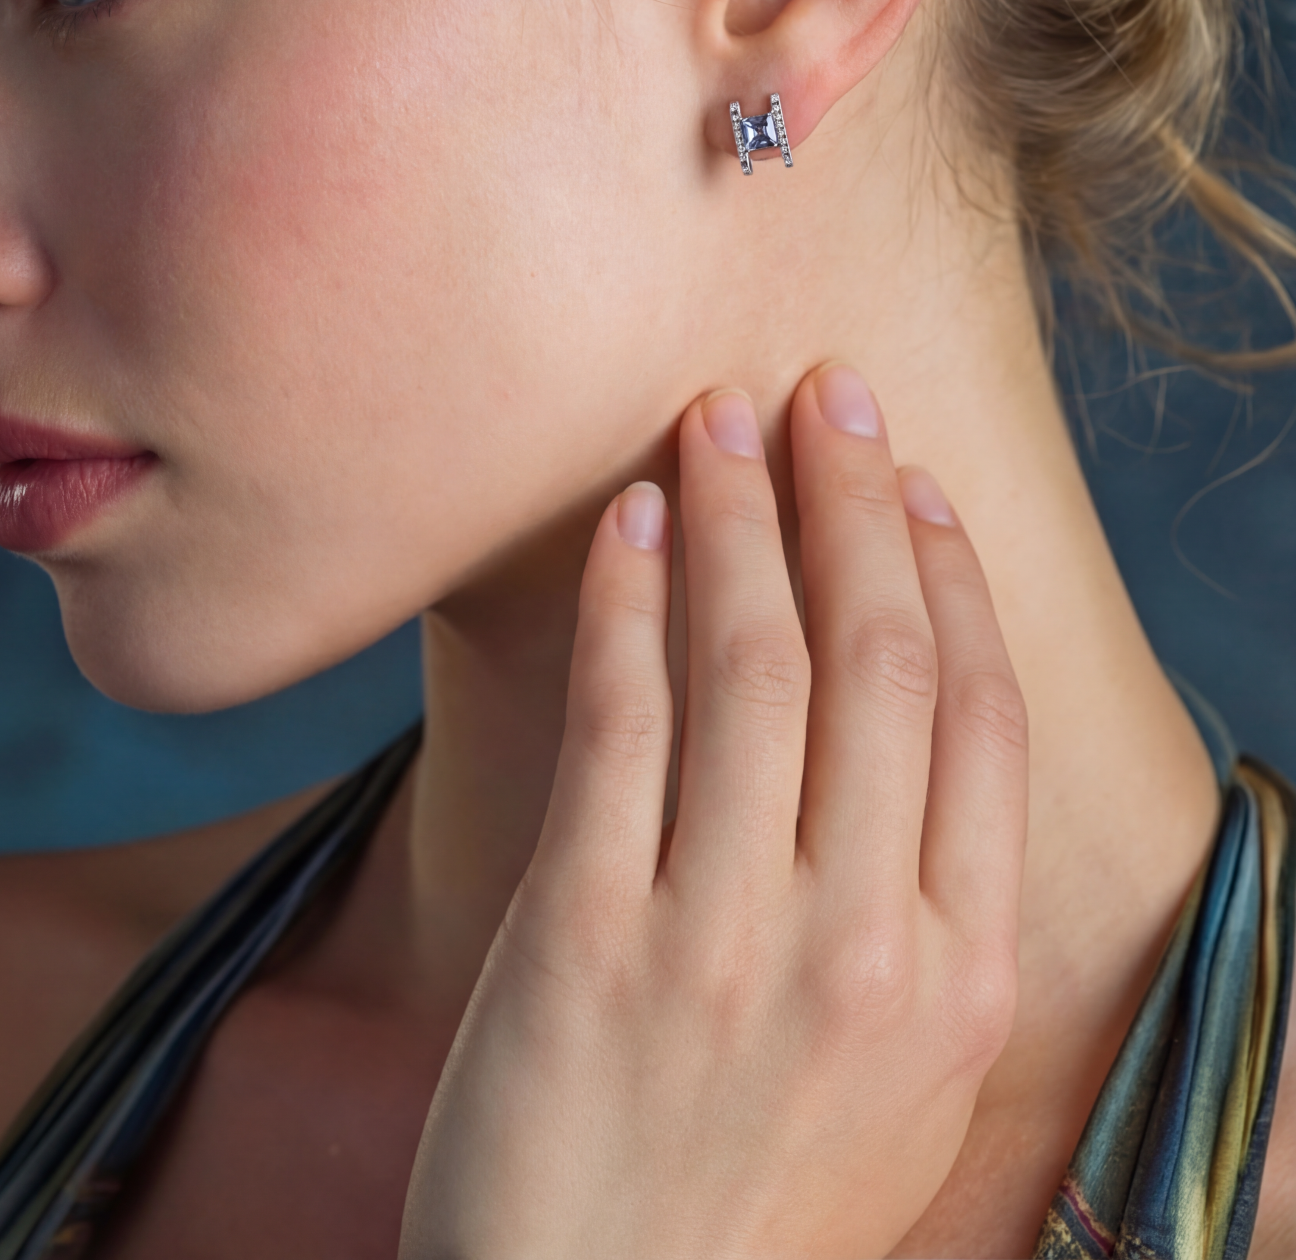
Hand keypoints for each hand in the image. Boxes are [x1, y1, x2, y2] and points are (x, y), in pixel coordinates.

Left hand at [400, 365, 1028, 1259]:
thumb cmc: (743, 1216)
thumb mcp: (891, 1098)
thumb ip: (914, 937)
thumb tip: (898, 765)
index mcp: (963, 982)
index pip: (982, 722)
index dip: (950, 578)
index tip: (916, 486)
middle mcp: (865, 946)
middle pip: (882, 662)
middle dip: (853, 503)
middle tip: (823, 391)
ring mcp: (726, 939)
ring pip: (757, 665)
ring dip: (743, 517)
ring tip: (718, 418)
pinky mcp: (586, 936)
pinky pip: (622, 722)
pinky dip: (629, 603)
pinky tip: (631, 521)